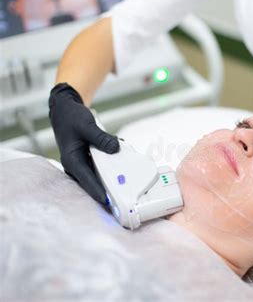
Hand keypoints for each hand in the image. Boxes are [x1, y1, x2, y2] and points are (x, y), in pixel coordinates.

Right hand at [49, 83, 118, 203]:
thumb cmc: (71, 118)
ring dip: (113, 175)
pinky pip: (103, 166)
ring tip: (129, 179)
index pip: (87, 180)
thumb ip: (101, 138)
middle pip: (95, 181)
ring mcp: (83, 163)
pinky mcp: (90, 159)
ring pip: (100, 174)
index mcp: (71, 160)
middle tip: (126, 196)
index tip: (109, 201)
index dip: (98, 191)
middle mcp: (76, 165)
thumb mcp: (87, 125)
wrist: (65, 110)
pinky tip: (124, 159)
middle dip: (110, 187)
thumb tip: (115, 149)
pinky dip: (113, 164)